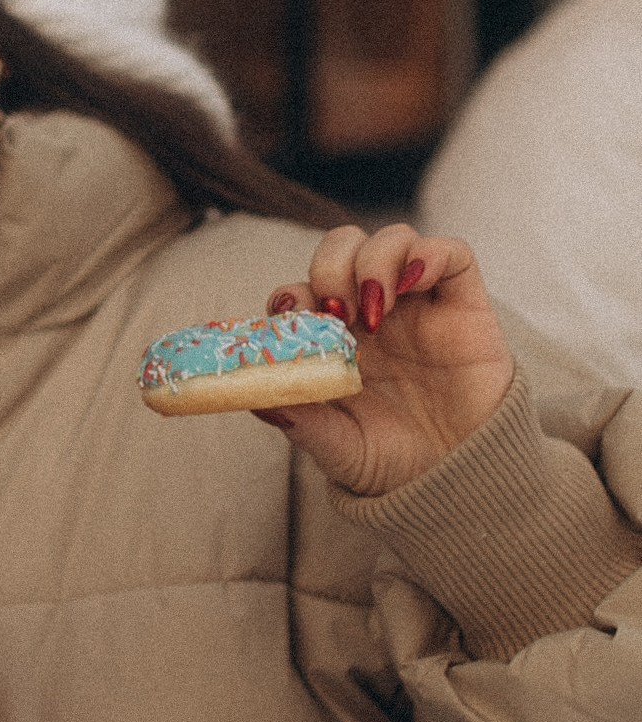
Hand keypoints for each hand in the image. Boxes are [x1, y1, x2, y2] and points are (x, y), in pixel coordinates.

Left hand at [259, 225, 514, 496]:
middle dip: (329, 267)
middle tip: (338, 312)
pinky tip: (412, 283)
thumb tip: (257, 401)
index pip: (302, 290)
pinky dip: (428, 253)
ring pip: (391, 239)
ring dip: (373, 261)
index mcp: (335, 338)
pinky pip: (452, 253)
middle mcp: (374, 312)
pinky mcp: (464, 305)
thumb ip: (303, 423)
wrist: (463, 481)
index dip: (291, 296)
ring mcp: (419, 304)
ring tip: (376, 311)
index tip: (291, 318)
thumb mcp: (340, 449)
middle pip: (341, 248)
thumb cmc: (395, 462)